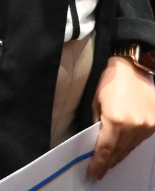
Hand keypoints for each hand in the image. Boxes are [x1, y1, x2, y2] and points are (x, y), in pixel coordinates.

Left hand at [88, 55, 154, 178]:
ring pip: (131, 148)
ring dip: (120, 155)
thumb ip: (97, 122)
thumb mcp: (95, 101)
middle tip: (100, 171)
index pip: (105, 149)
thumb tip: (97, 140)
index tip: (94, 173)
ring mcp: (146, 126)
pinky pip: (140, 140)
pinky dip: (131, 144)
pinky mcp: (154, 124)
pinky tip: (124, 148)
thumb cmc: (109, 81)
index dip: (99, 163)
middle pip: (119, 151)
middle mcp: (132, 126)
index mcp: (114, 120)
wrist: (133, 68)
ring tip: (111, 162)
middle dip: (109, 162)